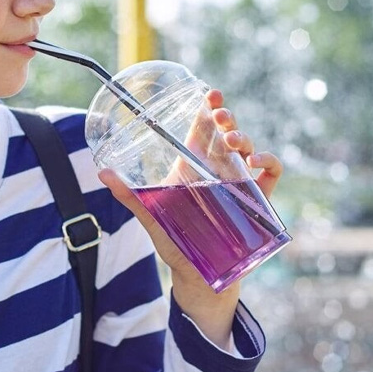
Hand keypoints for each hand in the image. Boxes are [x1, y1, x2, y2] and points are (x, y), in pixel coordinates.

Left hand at [98, 89, 284, 347]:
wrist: (201, 278)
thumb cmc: (176, 243)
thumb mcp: (151, 216)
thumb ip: (129, 196)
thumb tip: (102, 173)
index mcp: (195, 165)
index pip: (203, 128)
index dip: (208, 107)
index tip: (209, 93)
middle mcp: (218, 169)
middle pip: (226, 132)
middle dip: (226, 117)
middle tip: (220, 114)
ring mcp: (240, 182)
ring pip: (248, 147)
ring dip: (243, 137)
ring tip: (231, 139)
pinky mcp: (258, 199)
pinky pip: (271, 173)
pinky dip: (268, 161)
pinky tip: (256, 162)